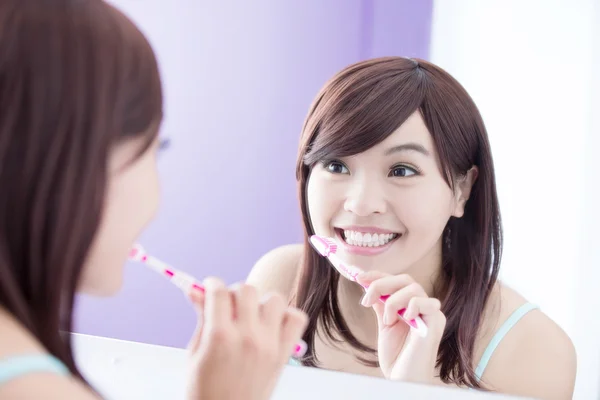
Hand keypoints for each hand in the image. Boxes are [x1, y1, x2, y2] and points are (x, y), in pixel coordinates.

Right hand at [185, 277, 307, 399]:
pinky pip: (296, 318)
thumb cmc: (204, 391)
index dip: (211, 285)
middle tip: (229, 307)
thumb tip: (195, 290)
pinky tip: (270, 326)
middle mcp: (247, 337)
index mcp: (220, 337)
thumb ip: (201, 318)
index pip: (219, 291)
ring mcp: (269, 345)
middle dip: (234, 293)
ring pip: (274, 298)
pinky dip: (285, 316)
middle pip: (246, 289)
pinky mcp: (284, 354)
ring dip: (261, 302)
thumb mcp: (195, 354)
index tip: (210, 288)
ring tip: (251, 317)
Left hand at [357, 271, 445, 383]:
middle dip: (381, 284)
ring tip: (387, 321)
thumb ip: (381, 305)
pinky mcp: (437, 322)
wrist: (403, 379)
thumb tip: (368, 284)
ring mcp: (430, 313)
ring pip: (413, 287)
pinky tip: (406, 318)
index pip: (396, 280)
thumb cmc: (396, 357)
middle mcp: (422, 306)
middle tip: (366, 299)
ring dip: (393, 300)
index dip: (378, 275)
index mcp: (410, 305)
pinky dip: (413, 305)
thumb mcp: (384, 325)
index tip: (359, 277)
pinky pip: (427, 302)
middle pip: (404, 279)